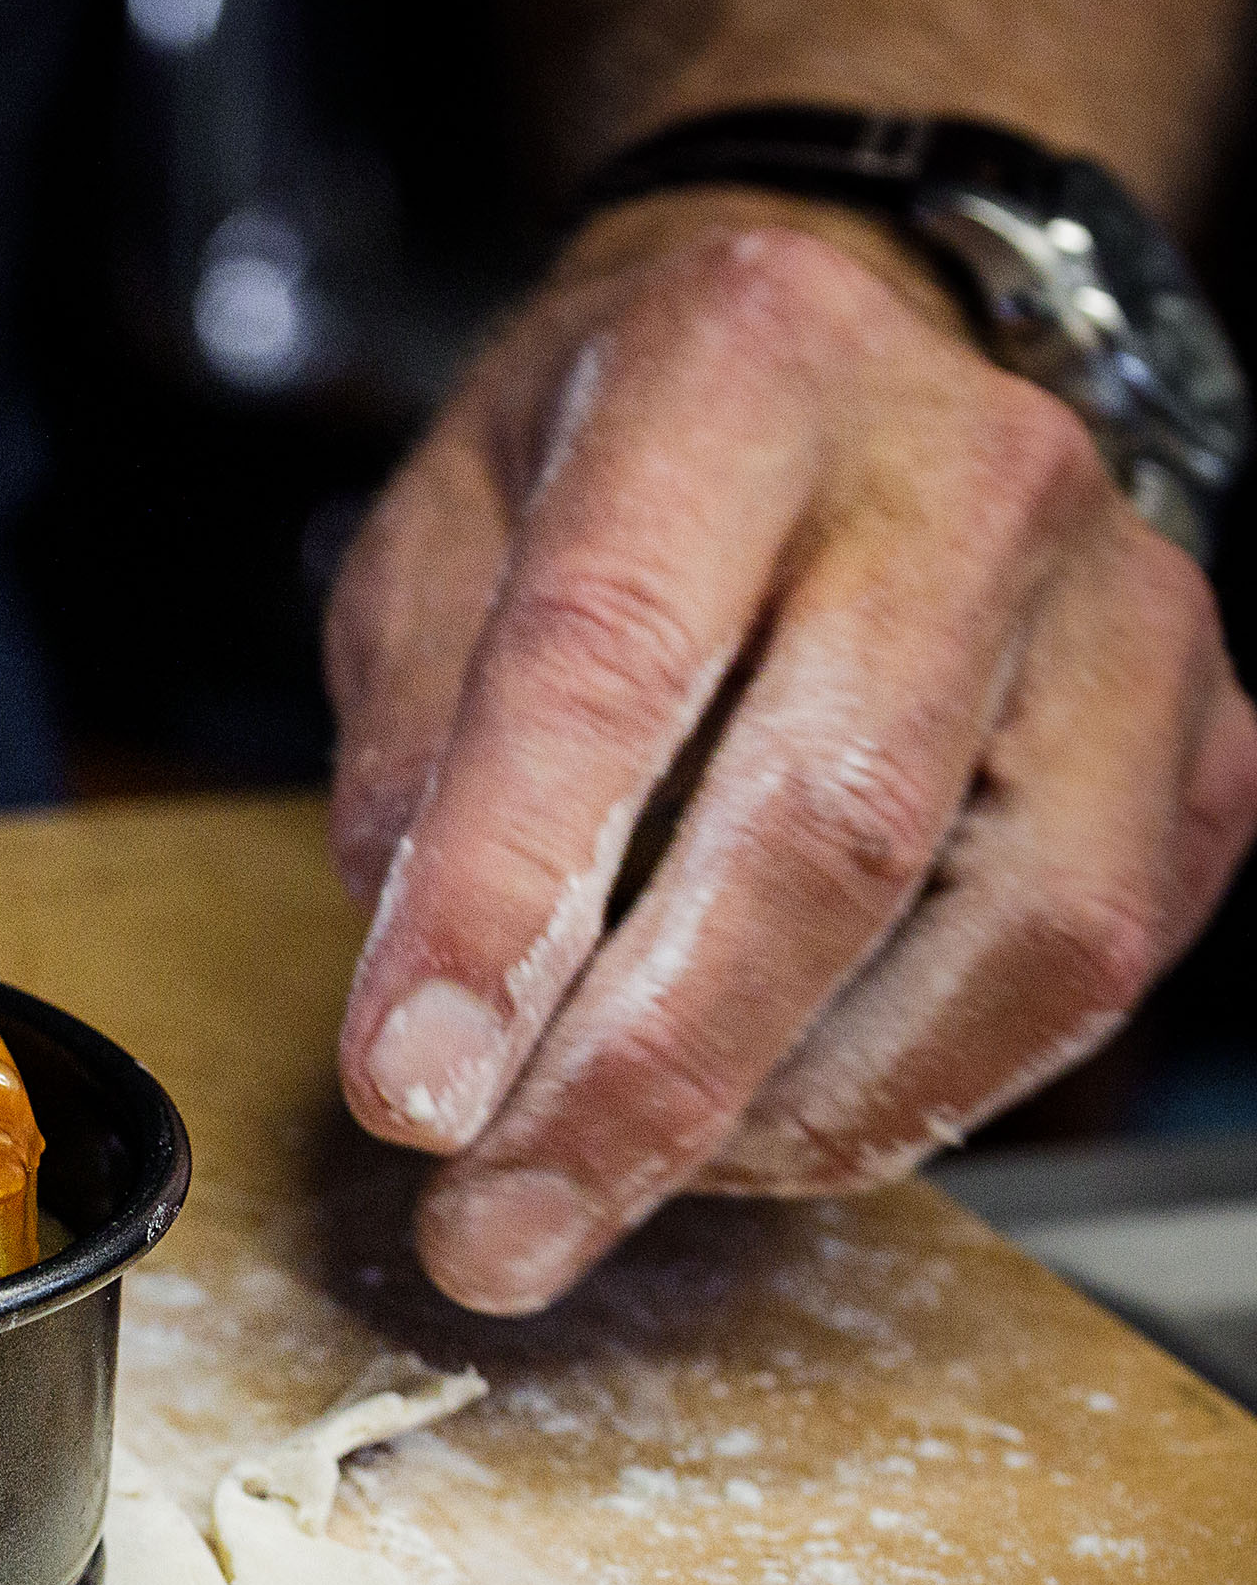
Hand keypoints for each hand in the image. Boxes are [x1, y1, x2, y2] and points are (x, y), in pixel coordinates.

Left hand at [325, 187, 1256, 1313]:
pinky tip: (755, 1126)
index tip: (407, 1091)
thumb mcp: (439, 534)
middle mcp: (972, 468)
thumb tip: (436, 999)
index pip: (608, 661)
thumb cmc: (614, 458)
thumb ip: (415, 744)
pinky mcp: (1206, 745)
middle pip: (829, 829)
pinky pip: (1081, 977)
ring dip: (777, 1118)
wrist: (855, 352)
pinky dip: (901, 1094)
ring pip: (1000, 936)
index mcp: (737, 365)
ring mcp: (1127, 610)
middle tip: (490, 1232)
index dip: (502, 902)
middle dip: (638, 1080)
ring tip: (602, 1184)